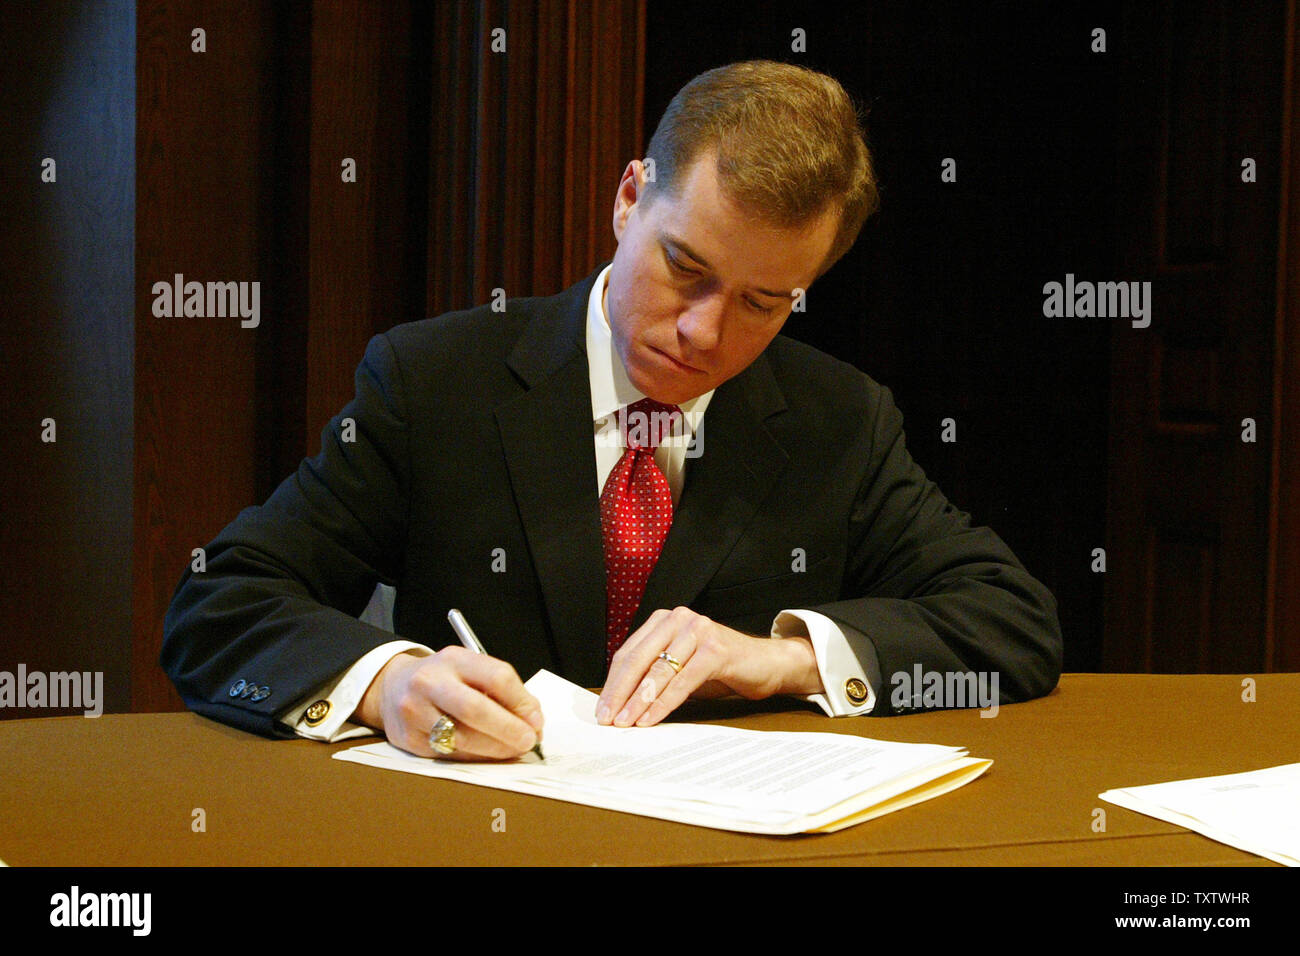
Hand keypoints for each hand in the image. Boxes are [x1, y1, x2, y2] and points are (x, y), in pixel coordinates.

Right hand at [355, 648, 543, 760]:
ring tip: (512, 750)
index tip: (536, 719)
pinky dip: (475, 757)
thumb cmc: (445, 680)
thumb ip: (503, 691)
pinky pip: (450, 754)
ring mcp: (415, 712)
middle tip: (528, 741)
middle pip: (476, 709)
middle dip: (508, 729)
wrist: (393, 687)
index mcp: (454, 659)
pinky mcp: (409, 739)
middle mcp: (430, 682)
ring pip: (462, 738)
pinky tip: (488, 754)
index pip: (496, 677)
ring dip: (495, 748)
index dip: (521, 701)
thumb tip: (533, 720)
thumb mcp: (470, 670)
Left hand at [595, 606, 822, 727]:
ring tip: (625, 723)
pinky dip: (664, 703)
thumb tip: (618, 704)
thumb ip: (653, 676)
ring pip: (659, 671)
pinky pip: (682, 680)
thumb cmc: (719, 669)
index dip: (613, 684)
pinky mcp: (715, 648)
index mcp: (664, 621)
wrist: (766, 664)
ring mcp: (698, 630)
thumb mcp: (680, 668)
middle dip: (620, 693)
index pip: (628, 654)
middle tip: (607, 720)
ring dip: (638, 701)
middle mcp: (679, 619)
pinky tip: (652, 719)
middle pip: (638, 660)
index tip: (601, 710)